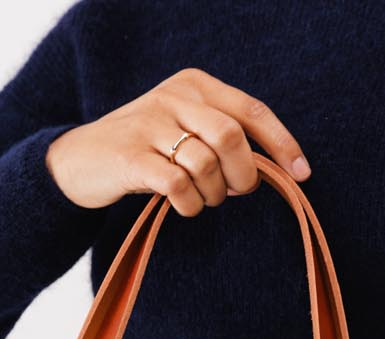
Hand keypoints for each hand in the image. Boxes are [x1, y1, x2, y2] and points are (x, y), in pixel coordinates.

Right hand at [44, 67, 311, 214]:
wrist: (81, 159)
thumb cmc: (146, 150)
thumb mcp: (184, 129)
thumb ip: (223, 137)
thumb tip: (276, 169)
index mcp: (194, 85)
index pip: (251, 111)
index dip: (282, 143)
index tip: (303, 174)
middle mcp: (173, 97)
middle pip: (232, 137)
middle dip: (244, 175)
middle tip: (236, 193)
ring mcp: (149, 124)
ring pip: (206, 163)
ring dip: (214, 194)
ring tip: (202, 199)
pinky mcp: (131, 156)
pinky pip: (178, 185)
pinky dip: (190, 204)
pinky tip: (183, 206)